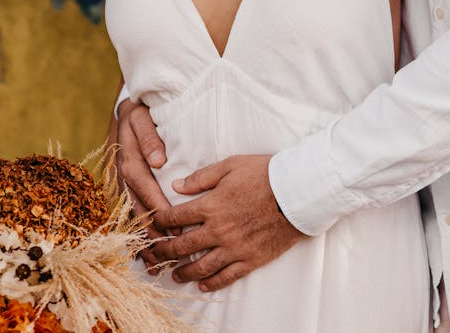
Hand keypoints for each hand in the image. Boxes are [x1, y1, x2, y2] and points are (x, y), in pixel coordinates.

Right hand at [116, 99, 173, 267]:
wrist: (125, 112)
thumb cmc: (139, 114)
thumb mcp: (142, 118)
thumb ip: (150, 137)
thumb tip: (160, 160)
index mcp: (129, 161)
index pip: (146, 190)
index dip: (160, 209)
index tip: (175, 227)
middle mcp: (123, 178)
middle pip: (139, 211)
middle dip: (154, 234)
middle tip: (170, 255)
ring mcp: (122, 187)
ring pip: (133, 219)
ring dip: (144, 241)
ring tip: (157, 265)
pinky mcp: (125, 190)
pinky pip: (130, 217)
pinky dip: (136, 236)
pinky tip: (144, 255)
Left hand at [153, 155, 303, 291]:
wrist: (296, 192)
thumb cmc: (265, 173)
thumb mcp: (231, 165)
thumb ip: (201, 177)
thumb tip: (177, 185)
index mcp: (211, 206)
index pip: (175, 218)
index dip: (160, 222)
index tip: (153, 225)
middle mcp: (218, 231)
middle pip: (183, 246)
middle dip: (164, 251)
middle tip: (154, 255)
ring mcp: (234, 248)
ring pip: (201, 267)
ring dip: (184, 273)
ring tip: (174, 275)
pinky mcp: (250, 259)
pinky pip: (226, 277)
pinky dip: (212, 283)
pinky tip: (203, 285)